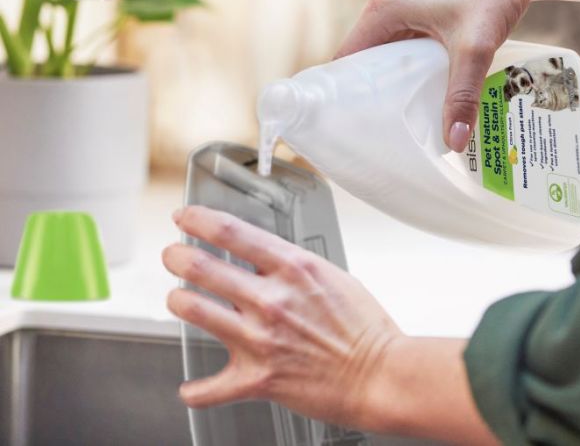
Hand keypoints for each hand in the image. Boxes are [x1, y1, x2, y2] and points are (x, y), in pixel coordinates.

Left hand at [162, 205, 401, 425]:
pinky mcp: (258, 378)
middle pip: (201, 266)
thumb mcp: (330, 274)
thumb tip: (263, 258)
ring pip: (193, 310)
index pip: (231, 231)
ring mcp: (260, 338)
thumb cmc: (363, 326)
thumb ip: (292, 265)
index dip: (197, 219)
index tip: (184, 217)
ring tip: (178, 299)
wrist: (380, 374)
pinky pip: (209, 387)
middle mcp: (271, 298)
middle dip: (177, 256)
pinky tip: (192, 386)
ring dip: (178, 301)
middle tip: (172, 255)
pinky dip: (196, 389)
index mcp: (292, 267)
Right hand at [336, 0, 535, 151]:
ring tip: (403, 111)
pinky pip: (403, 36)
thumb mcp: (474, 49)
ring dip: (395, 74)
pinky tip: (425, 84)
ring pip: (387, 46)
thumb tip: (453, 142)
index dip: (348, 90)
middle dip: (375, 87)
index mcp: (384, 5)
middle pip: (366, 53)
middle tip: (384, 125)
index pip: (349, 57)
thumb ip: (461, 96)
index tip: (355, 121)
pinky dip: (411, 60)